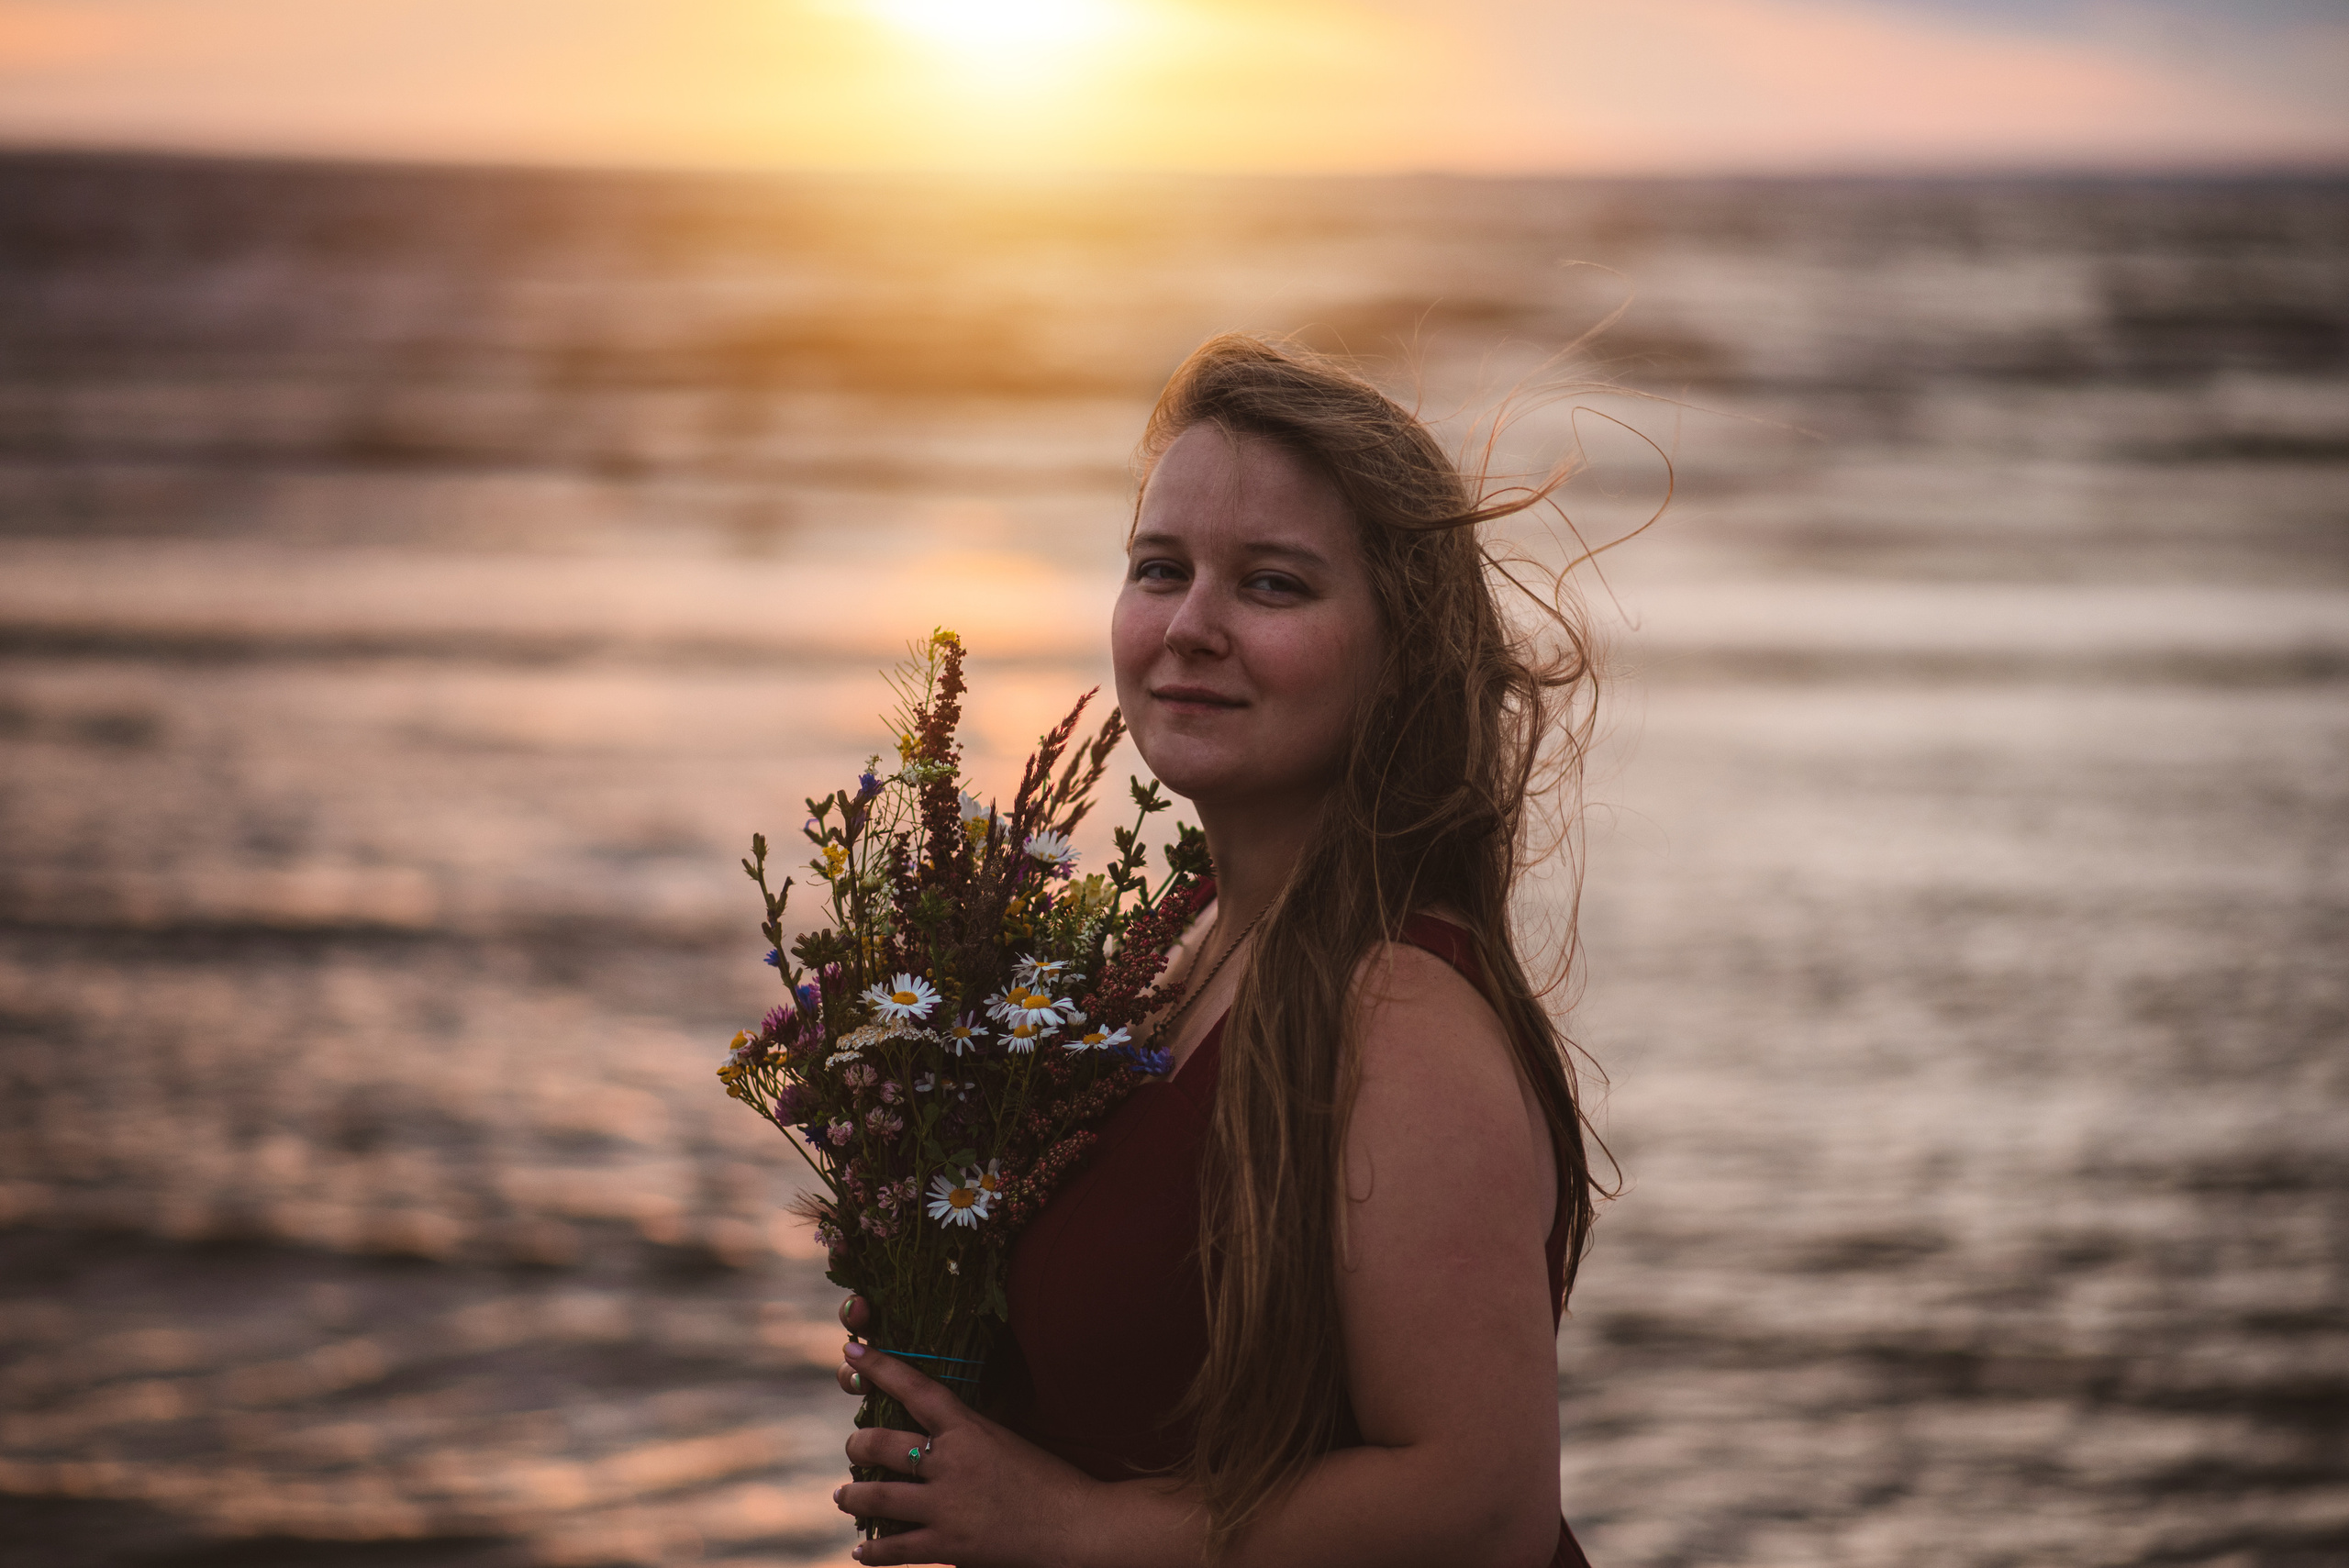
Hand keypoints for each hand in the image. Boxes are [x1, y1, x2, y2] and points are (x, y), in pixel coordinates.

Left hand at [831, 1300, 1096, 1567]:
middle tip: (852, 1447)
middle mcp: (951, 1462)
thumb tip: (938, 1430)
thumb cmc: (1050, 1479)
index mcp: (969, 1428)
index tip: (853, 1351)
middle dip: (856, 1445)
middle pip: (881, 1444)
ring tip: (842, 1495)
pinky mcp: (948, 1543)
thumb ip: (969, 1433)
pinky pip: (895, 1548)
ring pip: (877, 1496)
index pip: (915, 1389)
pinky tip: (861, 1553)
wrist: (1076, 1525)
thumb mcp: (1007, 1440)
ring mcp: (947, 1504)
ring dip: (852, 1496)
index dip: (880, 1367)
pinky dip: (873, 1552)